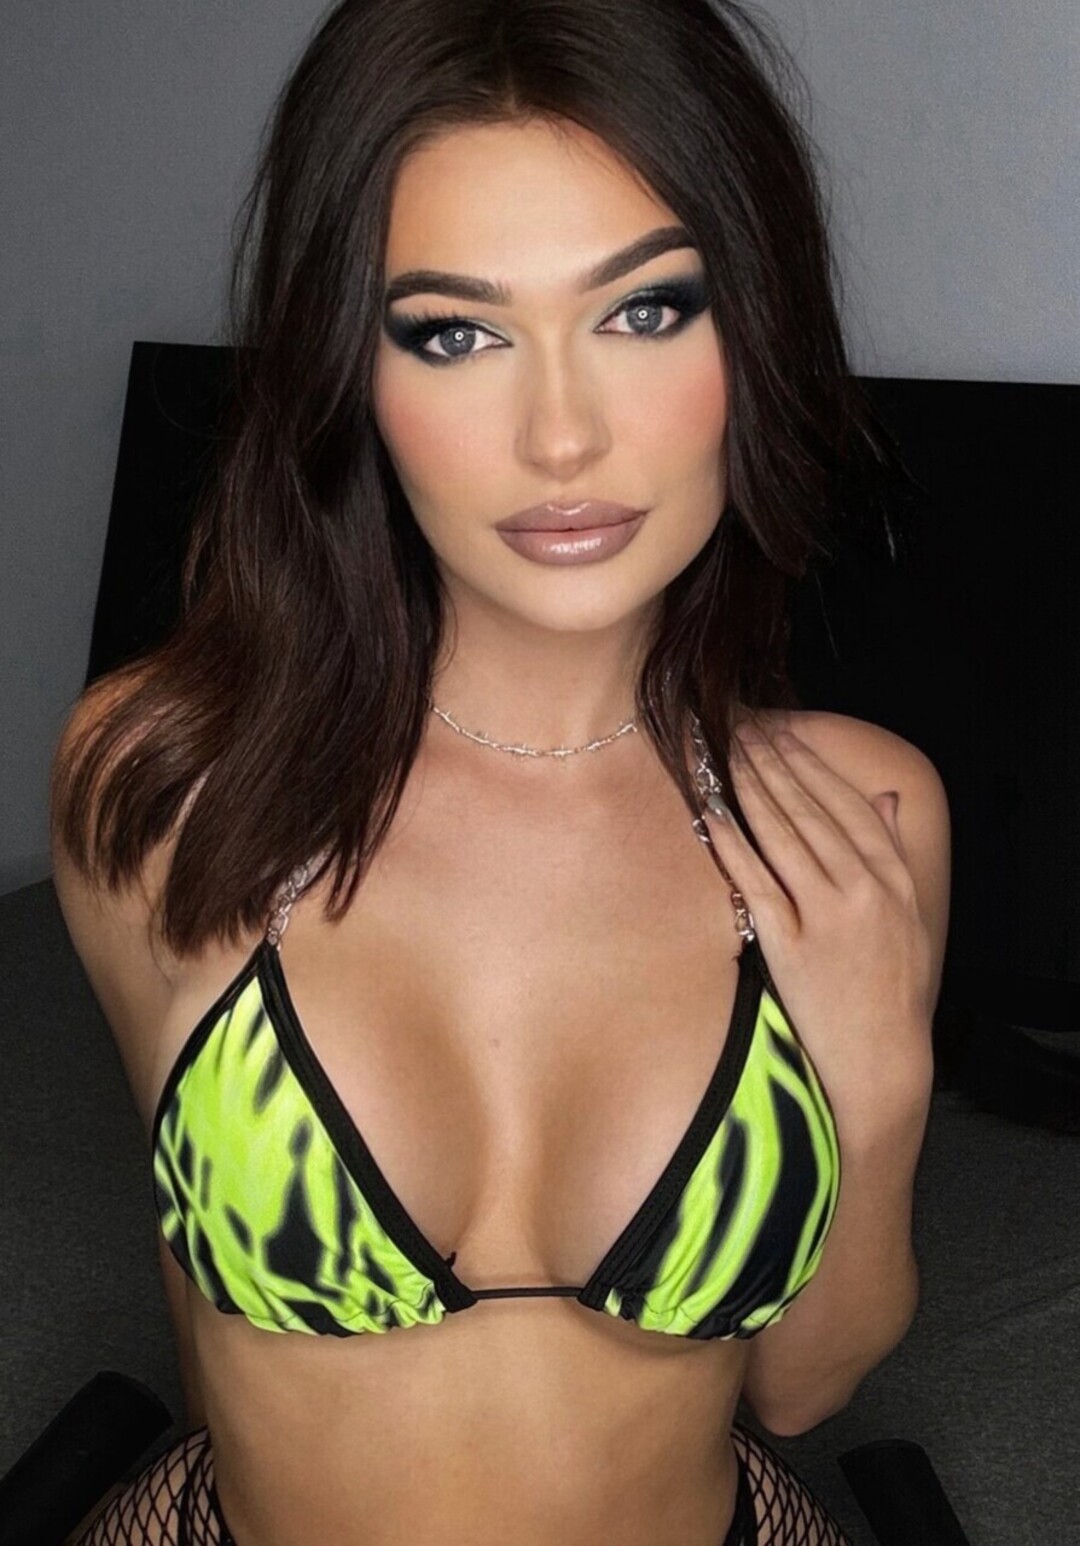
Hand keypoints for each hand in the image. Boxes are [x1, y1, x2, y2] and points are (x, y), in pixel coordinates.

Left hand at [702, 720, 934, 1127]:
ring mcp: (825, 916)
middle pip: (809, 810)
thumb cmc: (891, 991)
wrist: (879, 1061)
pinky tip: (713, 811)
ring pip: (782, 835)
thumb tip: (885, 799)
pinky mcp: (789, 945)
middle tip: (741, 727)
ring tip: (724, 752)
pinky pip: (756, 880)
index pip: (845, 805)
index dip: (811, 765)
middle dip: (772, 763)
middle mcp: (861, 891)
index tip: (784, 734)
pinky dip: (733, 841)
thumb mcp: (909, 919)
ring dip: (750, 788)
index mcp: (891, 880)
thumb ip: (894, 855)